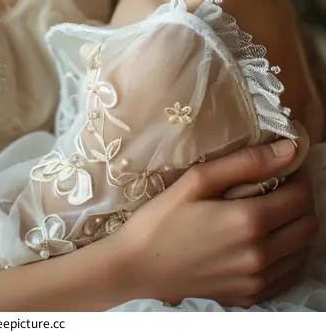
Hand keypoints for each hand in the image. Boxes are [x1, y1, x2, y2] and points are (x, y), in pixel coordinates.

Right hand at [103, 140, 317, 308]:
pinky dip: (286, 255)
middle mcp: (259, 255)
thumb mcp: (197, 180)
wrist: (137, 268)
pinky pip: (287, 275)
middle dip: (301, 201)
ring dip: (295, 228)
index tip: (285, 167)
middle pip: (308, 225)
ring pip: (302, 251)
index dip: (298, 177)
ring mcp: (256, 280)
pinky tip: (264, 240)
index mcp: (248, 221)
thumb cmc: (162, 218)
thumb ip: (246, 162)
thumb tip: (288, 149)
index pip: (301, 197)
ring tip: (270, 212)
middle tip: (279, 187)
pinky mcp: (249, 296)